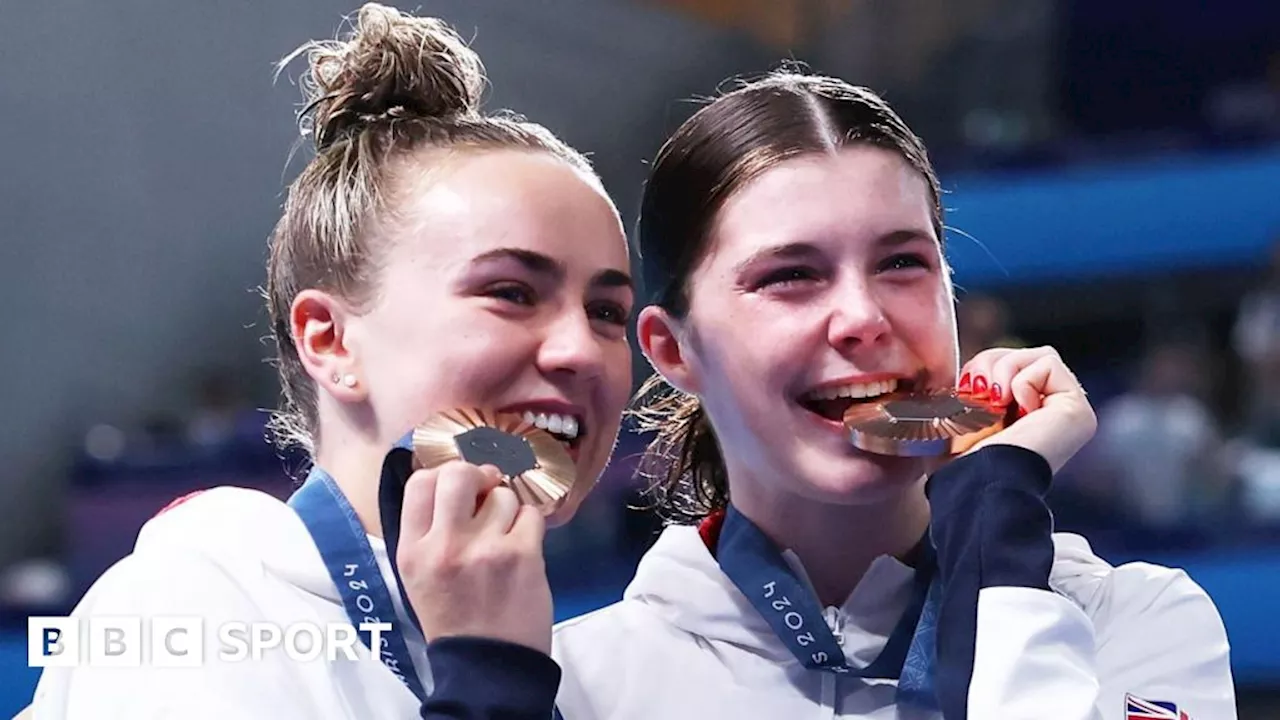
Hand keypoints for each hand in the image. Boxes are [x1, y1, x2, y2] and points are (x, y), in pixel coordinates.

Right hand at [395, 461, 552, 654]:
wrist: (487, 665)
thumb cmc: (455, 617)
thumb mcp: (419, 575)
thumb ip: (429, 529)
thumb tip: (458, 479)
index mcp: (412, 550)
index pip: (420, 482)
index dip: (442, 474)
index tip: (460, 487)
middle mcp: (444, 545)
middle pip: (458, 474)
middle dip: (478, 476)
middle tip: (486, 491)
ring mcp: (485, 548)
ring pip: (502, 494)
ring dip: (507, 509)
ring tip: (504, 537)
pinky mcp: (522, 555)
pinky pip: (530, 514)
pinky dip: (529, 526)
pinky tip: (521, 548)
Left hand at [958, 346, 1096, 473]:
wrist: (979, 483)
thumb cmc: (963, 460)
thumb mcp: (962, 417)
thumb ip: (977, 388)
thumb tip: (974, 374)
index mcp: (1026, 416)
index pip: (1011, 366)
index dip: (984, 367)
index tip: (966, 390)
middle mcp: (1052, 414)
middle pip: (1025, 356)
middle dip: (991, 364)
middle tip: (978, 392)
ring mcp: (1069, 411)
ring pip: (1039, 355)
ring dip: (1005, 370)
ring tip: (996, 402)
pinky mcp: (1077, 409)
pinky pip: (1050, 364)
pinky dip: (1023, 380)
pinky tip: (1019, 411)